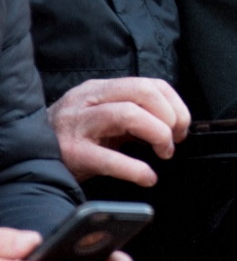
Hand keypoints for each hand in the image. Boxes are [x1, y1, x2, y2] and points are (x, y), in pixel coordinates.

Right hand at [48, 78, 190, 185]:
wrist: (31, 158)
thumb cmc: (74, 139)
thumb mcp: (103, 119)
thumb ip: (135, 117)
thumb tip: (174, 127)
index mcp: (100, 89)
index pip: (148, 83)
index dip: (174, 104)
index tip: (182, 126)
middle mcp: (89, 100)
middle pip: (142, 92)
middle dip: (169, 116)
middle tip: (175, 140)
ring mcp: (79, 124)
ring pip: (128, 114)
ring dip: (157, 133)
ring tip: (165, 153)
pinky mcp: (73, 153)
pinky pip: (109, 158)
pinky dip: (135, 169)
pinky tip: (147, 177)